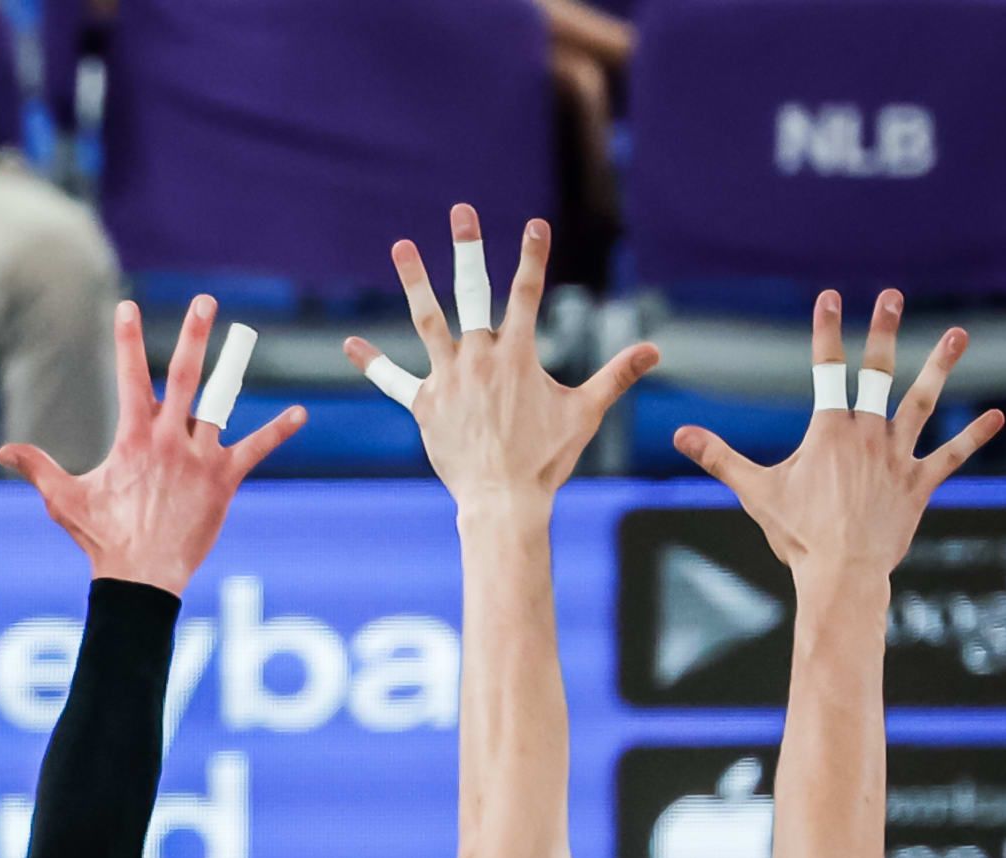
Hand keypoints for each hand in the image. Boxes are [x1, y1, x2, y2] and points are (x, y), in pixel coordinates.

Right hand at [0, 296, 304, 594]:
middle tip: (204, 301)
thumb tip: (4, 451)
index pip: (130, 379)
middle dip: (193, 336)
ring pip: (221, 403)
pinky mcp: (224, 480)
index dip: (126, 342)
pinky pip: (255, 450)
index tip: (126, 307)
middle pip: (184, 376)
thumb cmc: (101, 538)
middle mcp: (170, 439)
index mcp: (134, 439)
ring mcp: (200, 457)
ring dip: (232, 368)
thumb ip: (38, 468)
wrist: (141, 577)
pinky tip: (299, 414)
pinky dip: (277, 432)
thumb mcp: (64, 500)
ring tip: (243, 337)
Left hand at [348, 206, 656, 511]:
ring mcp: (448, 379)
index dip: (533, 256)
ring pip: (428, 321)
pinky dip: (371, 362)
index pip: (527, 293)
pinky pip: (393, 380)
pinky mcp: (425, 405)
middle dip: (469, 248)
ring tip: (402, 245)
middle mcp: (480, 358)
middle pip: (473, 292)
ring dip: (415, 281)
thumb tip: (656, 350)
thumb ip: (617, 375)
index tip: (535, 224)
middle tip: (462, 210)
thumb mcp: (586, 412)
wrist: (503, 499)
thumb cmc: (546, 459)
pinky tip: (349, 343)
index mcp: (517, 355)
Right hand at [675, 290, 1003, 590]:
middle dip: (885, 331)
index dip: (828, 331)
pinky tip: (996, 417)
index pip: (827, 369)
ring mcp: (898, 457)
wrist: (841, 573)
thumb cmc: (797, 534)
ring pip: (922, 402)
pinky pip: (950, 455)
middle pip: (879, 373)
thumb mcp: (755, 492)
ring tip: (957, 335)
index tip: (831, 297)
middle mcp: (868, 434)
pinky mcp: (919, 483)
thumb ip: (720, 458)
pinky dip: (973, 436)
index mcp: (830, 431)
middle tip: (892, 296)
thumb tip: (680, 435)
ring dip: (940, 367)